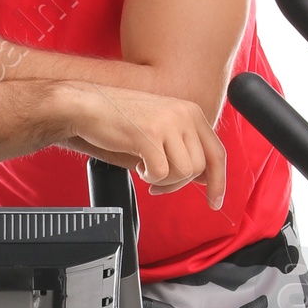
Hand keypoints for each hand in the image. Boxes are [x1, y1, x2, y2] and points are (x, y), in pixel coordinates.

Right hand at [58, 82, 225, 209]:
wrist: (87, 105)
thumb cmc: (120, 118)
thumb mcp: (162, 127)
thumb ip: (185, 148)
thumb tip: (205, 178)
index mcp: (191, 112)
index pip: (217, 152)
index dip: (219, 181)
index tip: (215, 201)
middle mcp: (184, 115)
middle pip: (200, 168)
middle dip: (179, 183)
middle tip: (158, 183)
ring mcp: (168, 124)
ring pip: (184, 172)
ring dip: (164, 181)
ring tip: (146, 169)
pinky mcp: (149, 135)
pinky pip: (161, 173)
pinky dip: (149, 177)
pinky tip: (138, 165)